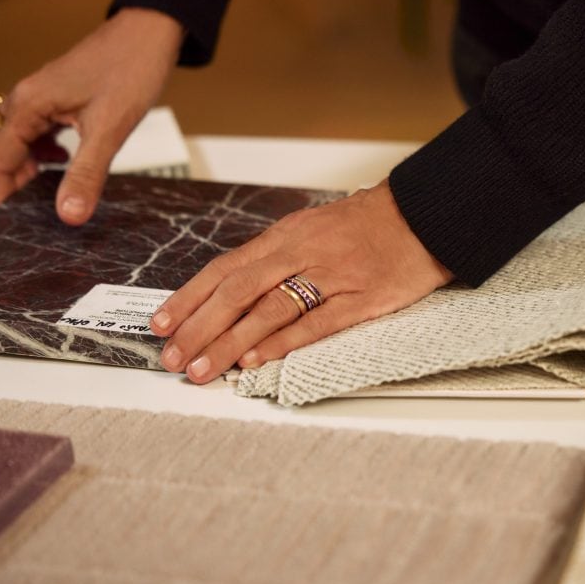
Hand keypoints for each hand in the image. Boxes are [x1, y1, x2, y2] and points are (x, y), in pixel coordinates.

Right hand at [0, 8, 182, 224]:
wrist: (150, 35)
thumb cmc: (129, 69)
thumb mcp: (109, 130)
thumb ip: (86, 174)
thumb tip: (69, 214)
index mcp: (28, 105)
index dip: (0, 195)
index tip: (7, 223)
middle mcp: (27, 100)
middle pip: (3, 152)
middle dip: (15, 183)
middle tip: (40, 211)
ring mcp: (42, 98)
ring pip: (20, 142)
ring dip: (31, 168)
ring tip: (57, 191)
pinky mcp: (59, 98)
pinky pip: (37, 131)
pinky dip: (45, 152)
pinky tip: (69, 162)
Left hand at [151, 180, 453, 383]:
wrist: (423, 215)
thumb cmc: (368, 225)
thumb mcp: (312, 229)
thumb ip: (277, 257)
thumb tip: (235, 289)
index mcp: (285, 237)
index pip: (225, 269)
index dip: (189, 298)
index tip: (162, 325)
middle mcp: (301, 253)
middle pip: (237, 291)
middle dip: (199, 327)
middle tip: (173, 358)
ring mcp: (331, 276)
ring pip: (269, 309)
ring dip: (230, 342)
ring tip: (204, 369)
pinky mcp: (361, 298)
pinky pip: (316, 322)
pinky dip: (283, 342)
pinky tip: (258, 360)